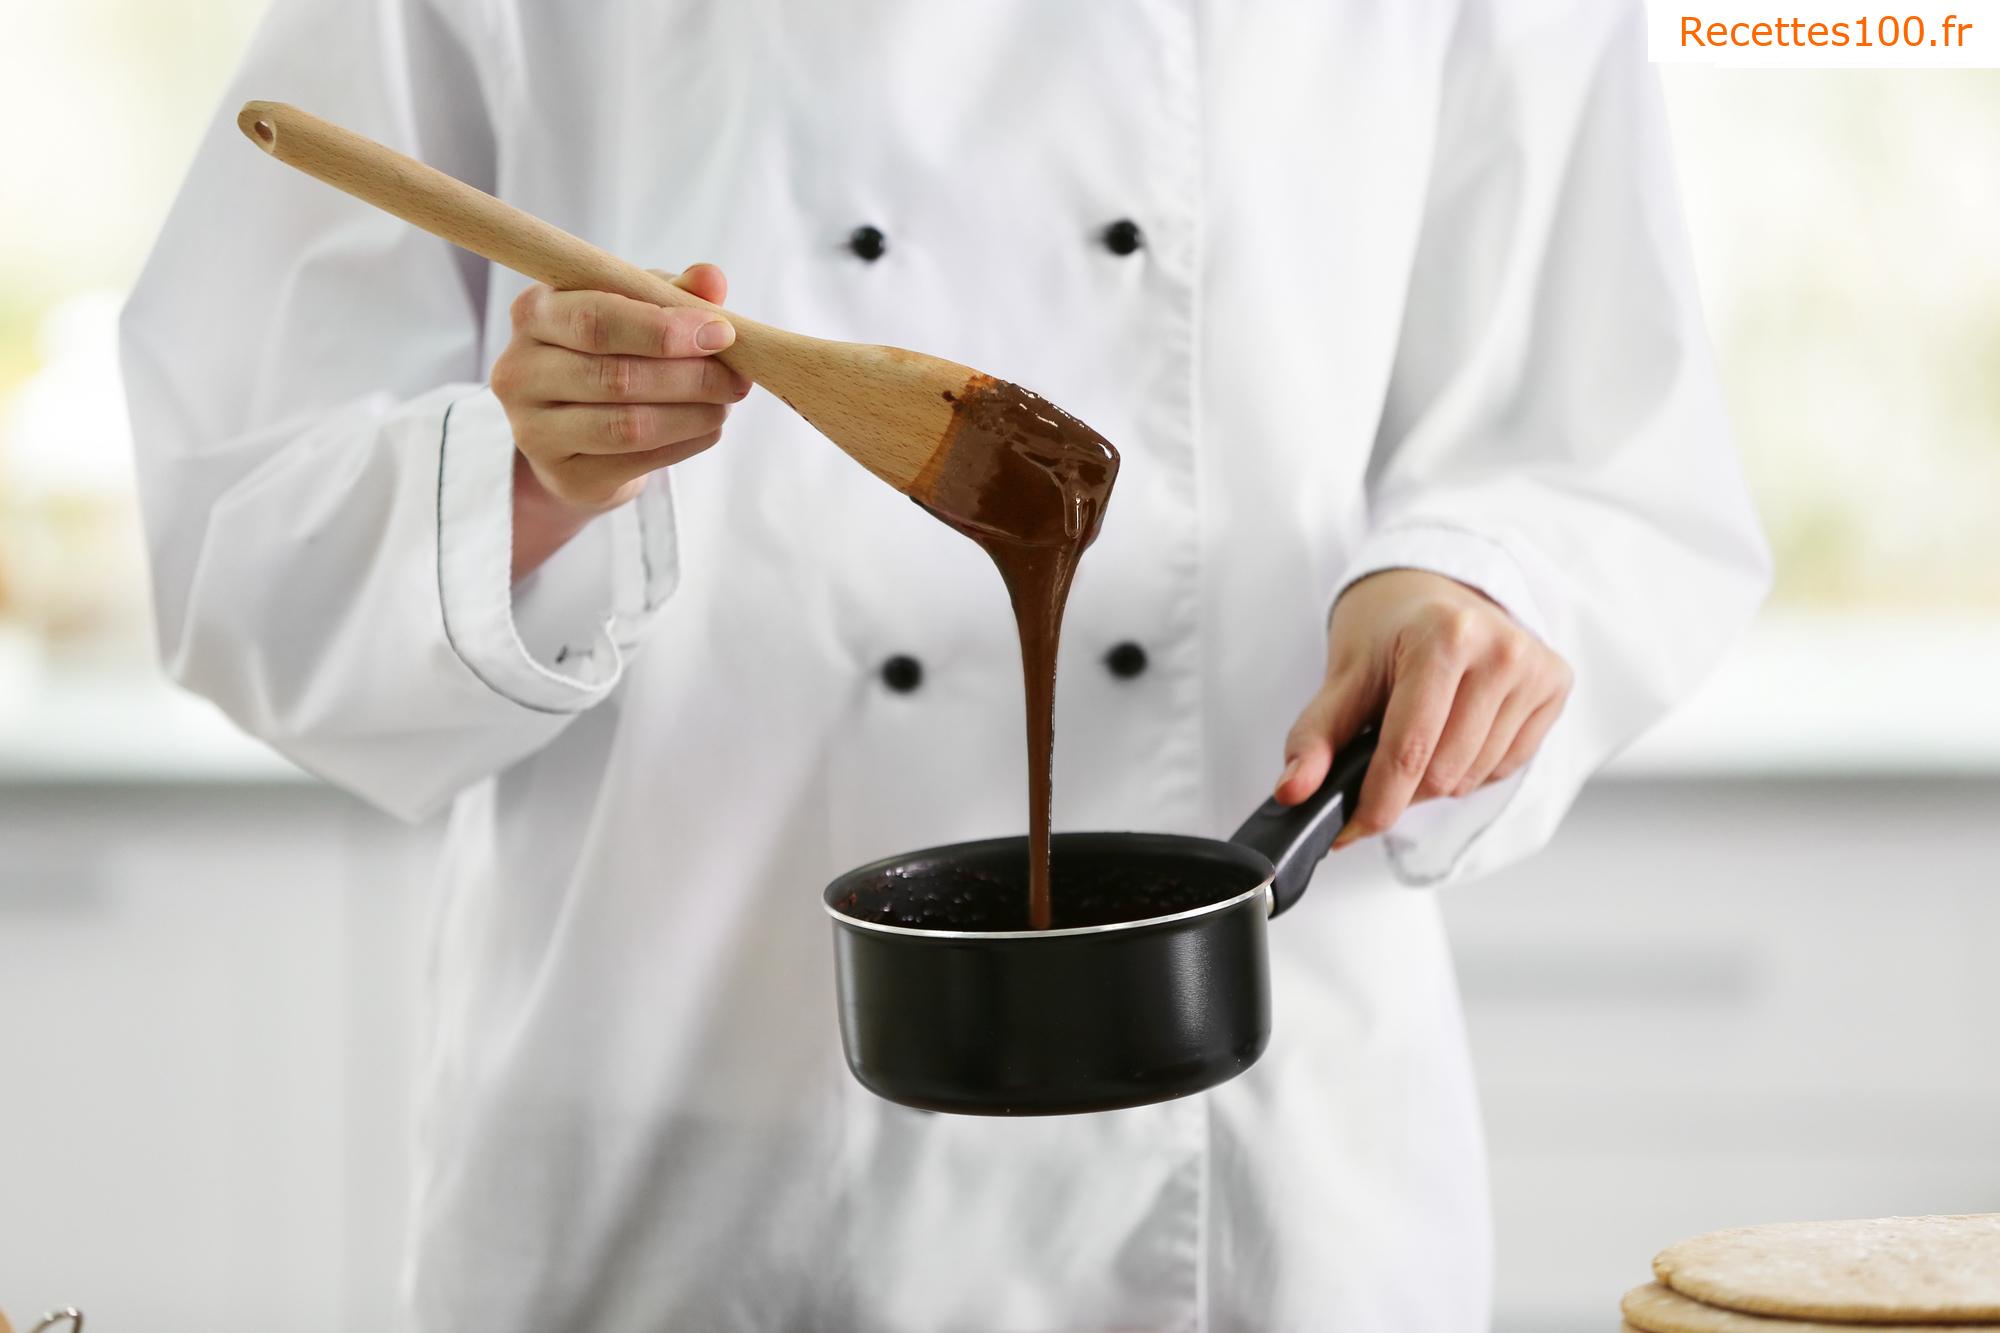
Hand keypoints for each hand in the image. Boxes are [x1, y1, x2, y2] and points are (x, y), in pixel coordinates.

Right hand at [493, 263, 749, 579]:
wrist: (577, 431)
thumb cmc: (611, 351)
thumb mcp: (637, 309)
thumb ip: (672, 291)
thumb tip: (710, 278)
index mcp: (534, 313)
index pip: (596, 319)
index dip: (663, 329)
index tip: (721, 332)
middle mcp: (519, 371)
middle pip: (615, 375)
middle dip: (690, 376)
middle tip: (736, 377)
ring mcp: (533, 431)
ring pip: (628, 425)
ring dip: (694, 413)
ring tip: (725, 402)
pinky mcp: (562, 476)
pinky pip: (636, 461)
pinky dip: (685, 443)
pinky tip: (707, 427)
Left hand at [1273, 569, 1571, 847]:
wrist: (1434, 591)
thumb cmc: (1387, 634)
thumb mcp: (1343, 677)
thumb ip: (1315, 738)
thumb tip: (1293, 792)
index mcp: (1444, 636)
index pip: (1409, 750)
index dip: (1377, 802)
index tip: (1350, 829)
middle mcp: (1500, 648)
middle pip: (1443, 773)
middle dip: (1403, 786)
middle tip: (1383, 758)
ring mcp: (1535, 667)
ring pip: (1474, 777)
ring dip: (1437, 778)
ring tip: (1422, 733)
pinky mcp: (1556, 684)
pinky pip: (1506, 766)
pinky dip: (1472, 766)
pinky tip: (1458, 728)